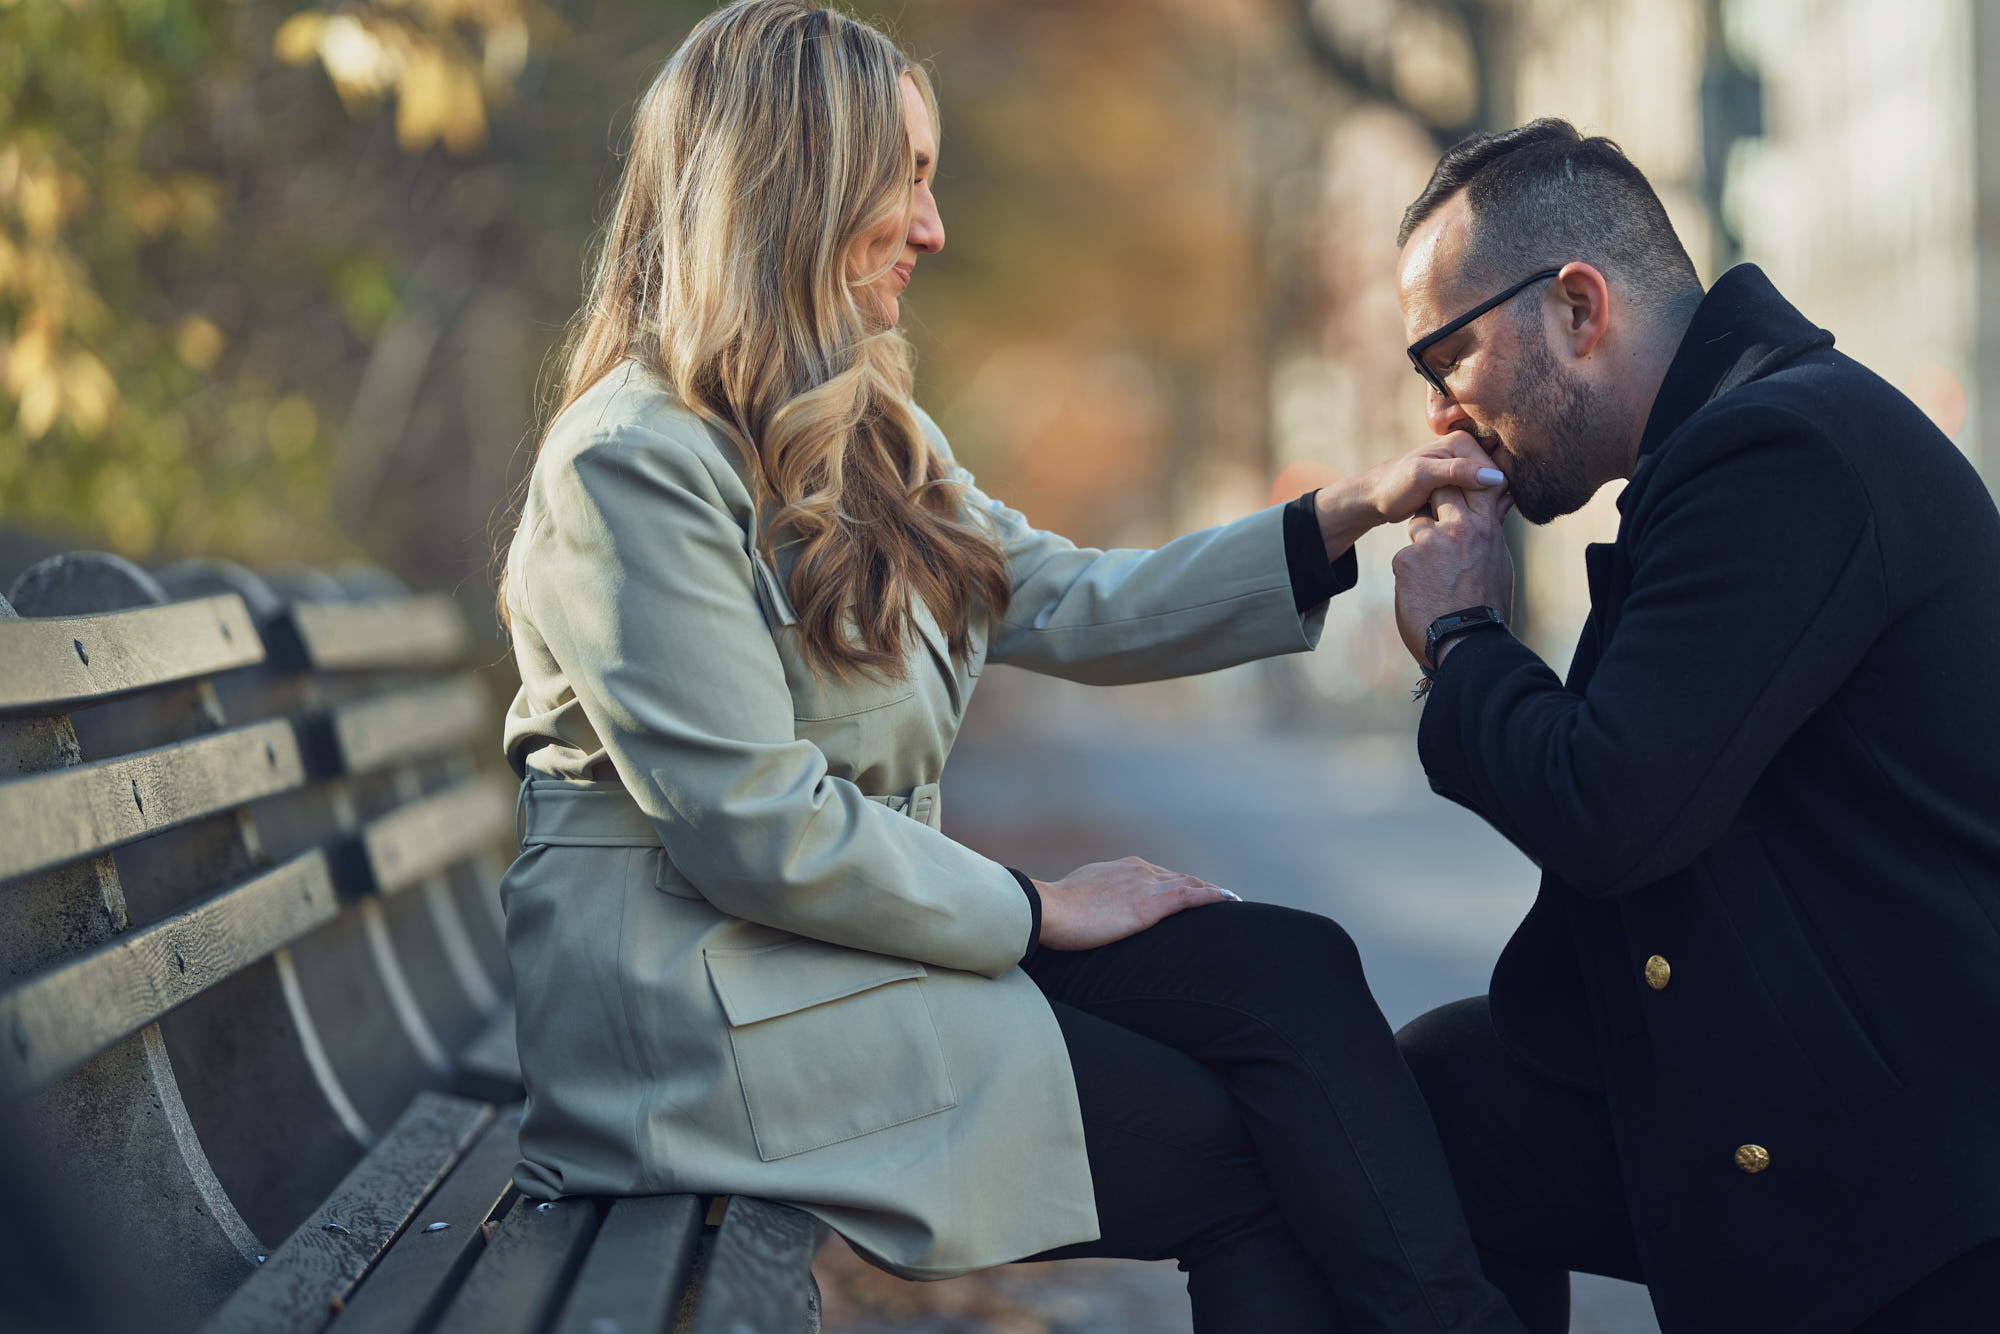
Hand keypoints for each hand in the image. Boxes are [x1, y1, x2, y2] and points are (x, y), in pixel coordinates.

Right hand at [1034, 857, 1238, 950]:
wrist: (1050, 909)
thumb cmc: (1057, 910)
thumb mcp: (1081, 897)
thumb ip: (1097, 899)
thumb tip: (1095, 909)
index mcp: (1122, 869)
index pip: (1159, 875)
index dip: (1179, 884)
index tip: (1191, 893)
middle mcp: (1138, 870)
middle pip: (1179, 877)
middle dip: (1200, 887)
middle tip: (1220, 899)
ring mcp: (1146, 884)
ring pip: (1190, 884)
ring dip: (1212, 893)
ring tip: (1231, 901)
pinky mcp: (1150, 904)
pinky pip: (1191, 896)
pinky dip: (1212, 897)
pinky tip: (1229, 901)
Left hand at [1315, 431, 1505, 560]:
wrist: (1375, 498)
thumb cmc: (1393, 487)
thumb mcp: (1422, 477)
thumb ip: (1455, 473)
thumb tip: (1493, 477)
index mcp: (1462, 441)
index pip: (1496, 471)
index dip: (1488, 495)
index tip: (1468, 512)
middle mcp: (1466, 450)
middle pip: (1494, 482)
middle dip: (1483, 502)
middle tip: (1460, 518)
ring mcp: (1463, 467)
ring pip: (1486, 492)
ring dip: (1477, 509)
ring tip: (1456, 519)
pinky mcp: (1459, 482)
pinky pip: (1476, 498)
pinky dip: (1471, 511)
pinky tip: (1458, 521)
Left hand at [1391, 478, 1514, 670]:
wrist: (1467, 643)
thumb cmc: (1487, 607)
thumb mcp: (1498, 563)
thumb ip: (1491, 530)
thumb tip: (1502, 501)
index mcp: (1486, 529)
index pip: (1474, 484)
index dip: (1462, 484)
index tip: (1457, 492)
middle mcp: (1460, 528)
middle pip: (1440, 492)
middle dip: (1436, 504)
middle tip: (1439, 532)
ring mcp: (1431, 542)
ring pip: (1418, 524)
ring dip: (1421, 544)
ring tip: (1434, 576)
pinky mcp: (1406, 559)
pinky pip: (1404, 556)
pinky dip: (1410, 573)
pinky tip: (1422, 594)